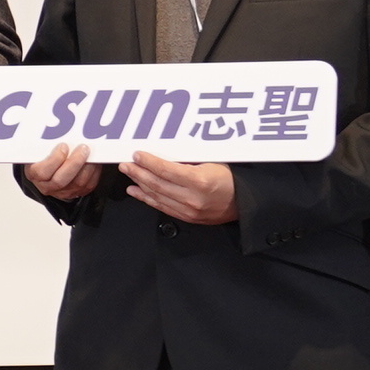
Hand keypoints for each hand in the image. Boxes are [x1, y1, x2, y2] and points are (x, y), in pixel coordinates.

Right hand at [23, 140, 99, 201]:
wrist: (48, 172)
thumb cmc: (43, 158)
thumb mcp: (38, 150)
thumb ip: (46, 144)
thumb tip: (59, 131)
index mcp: (35, 174)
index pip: (42, 172)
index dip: (54, 159)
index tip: (63, 146)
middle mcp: (48, 186)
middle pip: (61, 180)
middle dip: (74, 163)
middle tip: (83, 148)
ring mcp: (63, 192)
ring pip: (78, 183)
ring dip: (87, 166)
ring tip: (90, 152)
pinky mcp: (78, 193)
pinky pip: (88, 185)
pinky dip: (94, 171)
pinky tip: (95, 160)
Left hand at [121, 153, 236, 224]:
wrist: (243, 204)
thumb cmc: (231, 179)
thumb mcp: (212, 162)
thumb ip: (188, 160)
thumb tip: (165, 152)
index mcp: (199, 181)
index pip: (166, 170)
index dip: (149, 162)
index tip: (137, 155)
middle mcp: (192, 198)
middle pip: (157, 184)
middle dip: (138, 172)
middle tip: (126, 164)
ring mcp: (189, 210)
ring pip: (157, 196)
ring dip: (139, 184)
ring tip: (129, 174)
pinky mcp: (187, 218)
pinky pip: (162, 207)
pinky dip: (146, 198)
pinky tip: (136, 191)